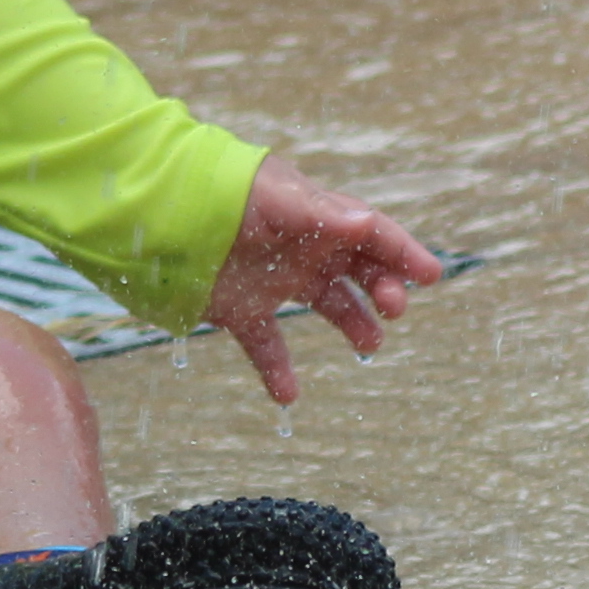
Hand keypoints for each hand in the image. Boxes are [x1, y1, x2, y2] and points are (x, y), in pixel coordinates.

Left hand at [203, 158, 447, 406]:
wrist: (157, 212)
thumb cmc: (221, 191)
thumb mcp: (274, 198)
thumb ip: (319, 214)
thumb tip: (365, 224)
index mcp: (314, 216)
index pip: (371, 234)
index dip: (402, 252)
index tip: (431, 275)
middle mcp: (300, 249)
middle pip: (356, 271)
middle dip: (383, 288)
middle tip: (393, 309)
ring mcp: (272, 281)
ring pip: (325, 306)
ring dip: (351, 324)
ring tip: (370, 346)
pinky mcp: (239, 309)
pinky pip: (266, 345)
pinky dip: (278, 371)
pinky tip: (288, 397)